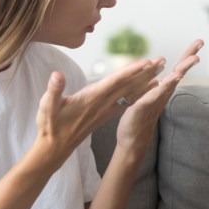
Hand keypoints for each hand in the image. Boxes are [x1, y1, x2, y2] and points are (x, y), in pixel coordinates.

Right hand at [34, 55, 184, 169]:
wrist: (55, 147)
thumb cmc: (50, 125)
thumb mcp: (47, 106)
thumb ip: (53, 90)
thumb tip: (56, 75)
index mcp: (91, 98)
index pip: (115, 82)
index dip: (130, 71)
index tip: (146, 62)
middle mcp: (103, 104)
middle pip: (128, 85)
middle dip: (145, 72)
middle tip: (162, 60)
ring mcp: (105, 110)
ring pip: (130, 93)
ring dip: (146, 81)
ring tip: (160, 70)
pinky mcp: (105, 114)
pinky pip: (126, 101)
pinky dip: (139, 93)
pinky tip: (147, 88)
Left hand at [114, 39, 202, 155]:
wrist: (132, 141)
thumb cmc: (139, 120)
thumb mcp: (146, 99)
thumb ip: (154, 89)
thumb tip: (158, 79)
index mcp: (162, 89)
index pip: (176, 69)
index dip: (187, 55)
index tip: (199, 42)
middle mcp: (162, 94)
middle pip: (178, 72)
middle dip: (189, 57)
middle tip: (201, 42)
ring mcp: (155, 100)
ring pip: (171, 82)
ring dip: (182, 69)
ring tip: (194, 58)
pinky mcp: (144, 106)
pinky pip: (155, 94)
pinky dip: (164, 85)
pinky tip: (172, 77)